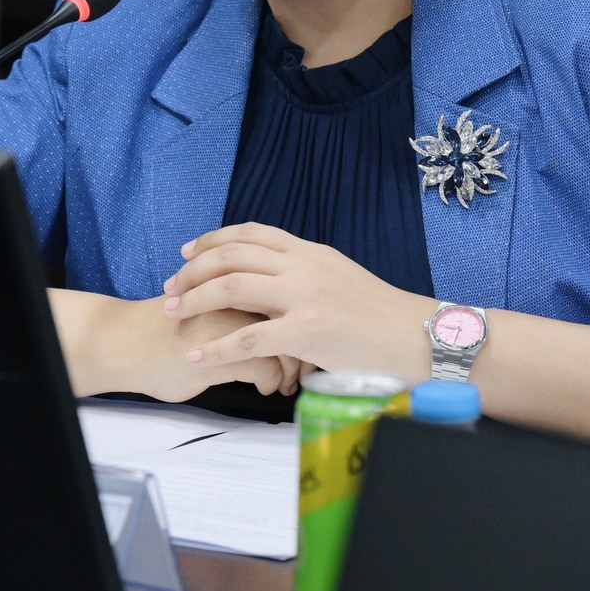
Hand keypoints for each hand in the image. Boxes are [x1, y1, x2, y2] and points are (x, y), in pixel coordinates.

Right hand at [51, 289, 301, 400]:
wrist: (126, 343)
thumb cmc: (168, 328)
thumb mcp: (209, 304)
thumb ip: (239, 301)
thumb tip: (274, 315)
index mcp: (236, 277)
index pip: (289, 293)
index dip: (302, 320)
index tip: (304, 345)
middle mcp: (236, 296)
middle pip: (294, 317)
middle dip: (305, 348)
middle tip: (304, 368)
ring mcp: (228, 322)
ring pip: (284, 344)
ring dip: (290, 369)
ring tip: (287, 383)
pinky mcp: (218, 352)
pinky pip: (264, 368)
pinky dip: (272, 382)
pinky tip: (266, 389)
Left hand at [161, 223, 434, 379]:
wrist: (420, 338)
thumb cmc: (383, 318)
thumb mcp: (341, 279)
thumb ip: (307, 276)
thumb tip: (277, 283)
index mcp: (311, 252)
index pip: (251, 233)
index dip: (213, 240)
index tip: (187, 253)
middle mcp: (304, 266)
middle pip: (232, 255)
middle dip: (192, 270)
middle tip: (169, 287)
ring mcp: (305, 297)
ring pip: (233, 287)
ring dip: (194, 299)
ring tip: (172, 313)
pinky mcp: (308, 332)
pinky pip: (249, 339)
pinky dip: (217, 348)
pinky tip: (197, 356)